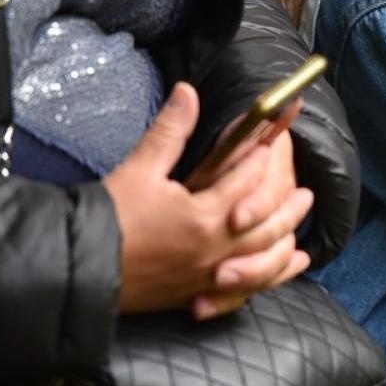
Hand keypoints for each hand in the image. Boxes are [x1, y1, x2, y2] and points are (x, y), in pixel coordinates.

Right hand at [105, 84, 310, 315]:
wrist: (80, 270)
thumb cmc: (110, 218)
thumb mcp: (140, 169)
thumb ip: (171, 131)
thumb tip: (188, 91)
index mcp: (205, 216)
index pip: (246, 181)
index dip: (261, 157)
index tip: (274, 140)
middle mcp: (216, 250)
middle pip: (268, 224)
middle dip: (287, 204)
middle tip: (305, 191)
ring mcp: (210, 277)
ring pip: (264, 261)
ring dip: (286, 241)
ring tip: (299, 226)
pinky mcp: (200, 294)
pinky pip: (247, 291)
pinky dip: (271, 278)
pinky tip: (282, 271)